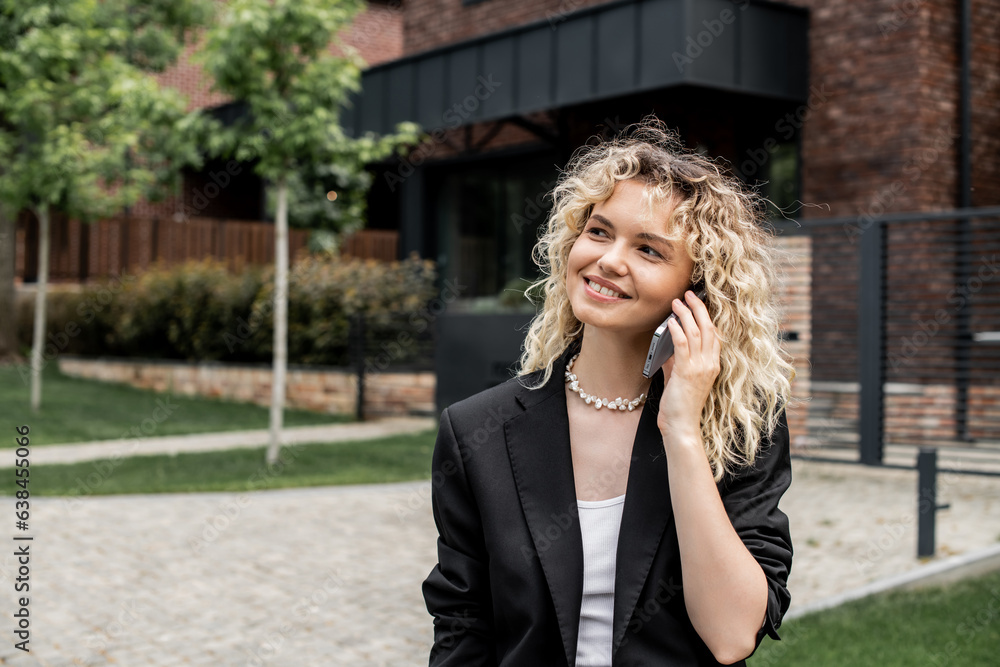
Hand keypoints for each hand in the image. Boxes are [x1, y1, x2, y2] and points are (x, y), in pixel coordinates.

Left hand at [656, 290, 720, 441]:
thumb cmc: (680, 405)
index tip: (697, 303)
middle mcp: (710, 364)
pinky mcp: (687, 372)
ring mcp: (700, 368)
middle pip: (709, 328)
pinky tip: (670, 321)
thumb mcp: (679, 378)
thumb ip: (676, 361)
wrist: (681, 425)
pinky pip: (683, 344)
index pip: (715, 335)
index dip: (707, 316)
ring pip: (697, 333)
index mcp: (712, 365)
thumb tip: (666, 345)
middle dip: (698, 308)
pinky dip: (677, 330)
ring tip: (677, 302)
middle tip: (688, 295)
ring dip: (685, 314)